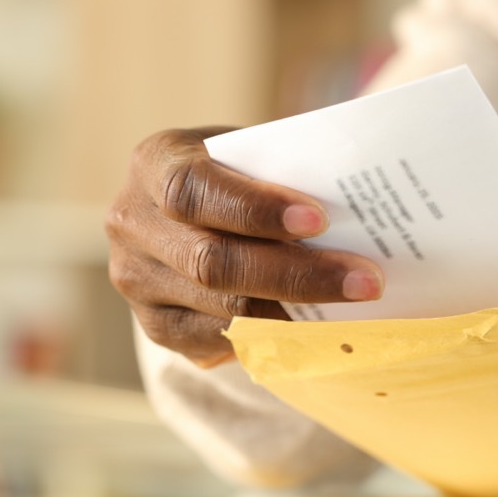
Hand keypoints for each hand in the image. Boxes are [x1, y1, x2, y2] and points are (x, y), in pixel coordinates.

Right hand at [106, 128, 383, 365]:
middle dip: (297, 274)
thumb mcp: (247, 155)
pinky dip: (276, 336)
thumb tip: (358, 191)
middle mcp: (132, 224)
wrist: (190, 217)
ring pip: (223, 308)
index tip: (319, 219)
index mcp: (154, 164)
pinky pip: (221, 340)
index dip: (255, 208)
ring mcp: (138, 282)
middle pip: (213, 261)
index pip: (194, 190)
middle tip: (365, 279)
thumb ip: (282, 169)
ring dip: (298, 312)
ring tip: (355, 306)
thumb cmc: (234, 175)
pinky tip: (321, 329)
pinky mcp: (157, 327)